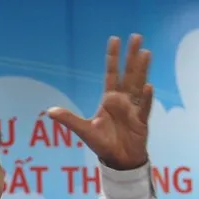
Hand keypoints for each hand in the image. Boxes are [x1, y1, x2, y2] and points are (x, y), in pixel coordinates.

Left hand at [48, 34, 152, 169]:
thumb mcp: (84, 131)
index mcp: (109, 100)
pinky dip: (146, 98)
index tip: (114, 39)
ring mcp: (133, 109)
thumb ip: (69, 119)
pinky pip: (144, 108)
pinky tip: (148, 86)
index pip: (111, 74)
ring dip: (142, 70)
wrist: (119, 161)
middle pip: (128, 74)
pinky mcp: (141, 121)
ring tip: (146, 53)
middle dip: (132, 56)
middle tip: (137, 37)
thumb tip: (50, 111)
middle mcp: (122, 101)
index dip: (112, 58)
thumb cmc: (102, 144)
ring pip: (138, 85)